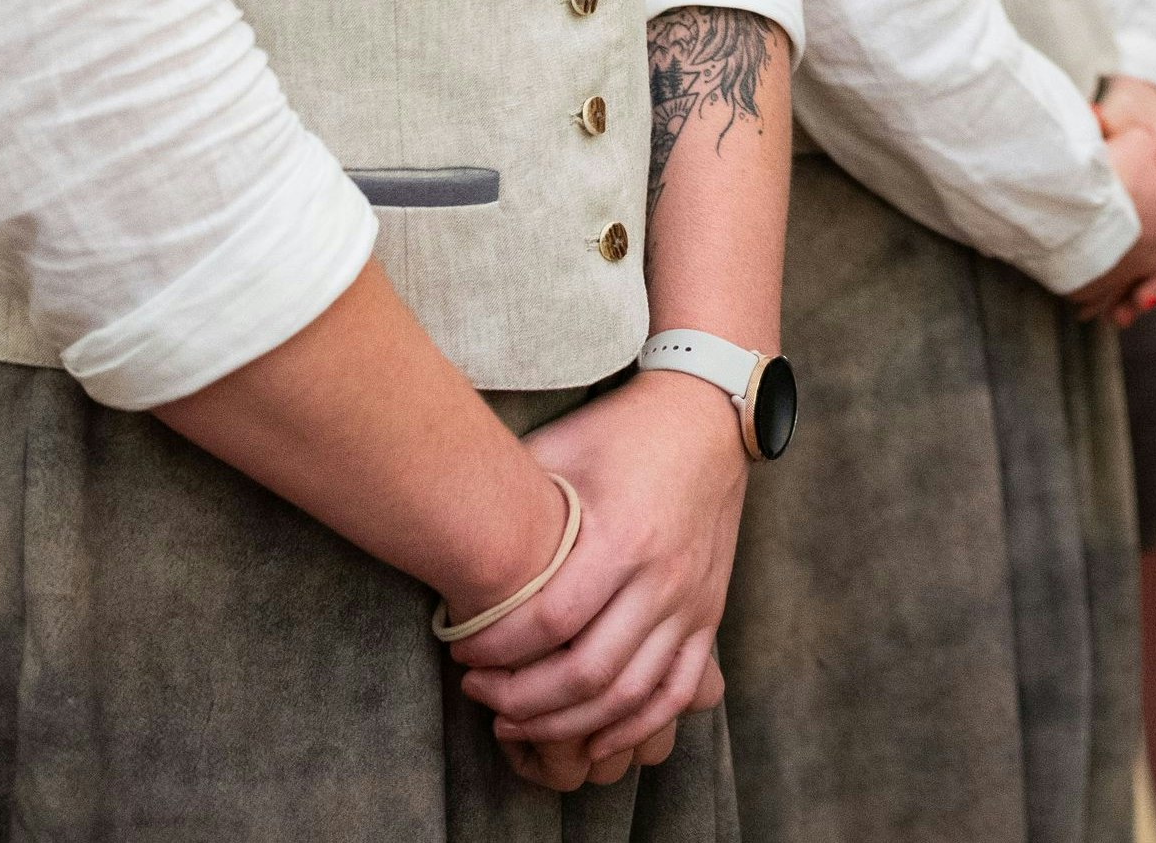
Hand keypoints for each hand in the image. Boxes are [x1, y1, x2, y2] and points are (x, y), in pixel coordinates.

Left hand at [454, 373, 748, 770]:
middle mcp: (661, 579)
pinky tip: (592, 738)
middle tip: (478, 693)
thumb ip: (513, 496)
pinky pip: (675, 691)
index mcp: (621, 537)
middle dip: (522, 698)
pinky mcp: (708, 614)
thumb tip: (447, 534)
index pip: (551, 621)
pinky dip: (635, 727)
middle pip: (587, 673)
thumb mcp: (561, 449)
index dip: (498, 649)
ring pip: (628, 695)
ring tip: (518, 722)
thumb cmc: (621, 430)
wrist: (707, 416)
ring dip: (567, 723)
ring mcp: (691, 602)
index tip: (461, 653)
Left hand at [1086, 79, 1155, 322]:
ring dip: (1149, 289)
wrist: (1132, 101)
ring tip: (1121, 317)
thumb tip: (1092, 118)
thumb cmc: (1129, 105)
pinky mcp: (1154, 223)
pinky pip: (1151, 258)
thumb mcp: (1125, 113)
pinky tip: (1111, 308)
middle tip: (1142, 302)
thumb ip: (1114, 122)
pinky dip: (1135, 283)